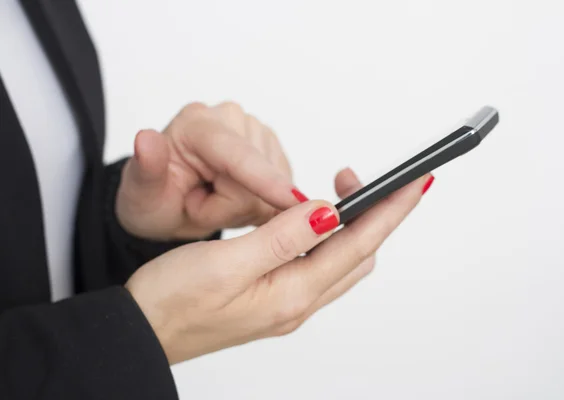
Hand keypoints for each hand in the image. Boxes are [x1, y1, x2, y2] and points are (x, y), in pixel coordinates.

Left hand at [116, 102, 305, 240]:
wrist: (166, 200)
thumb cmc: (152, 200)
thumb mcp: (140, 196)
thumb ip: (147, 170)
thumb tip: (145, 139)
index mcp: (195, 125)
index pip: (237, 156)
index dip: (266, 181)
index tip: (294, 202)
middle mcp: (229, 117)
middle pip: (262, 179)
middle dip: (235, 207)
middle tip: (202, 206)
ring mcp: (254, 129)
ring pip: (277, 185)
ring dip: (248, 205)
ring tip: (217, 201)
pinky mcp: (272, 145)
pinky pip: (284, 188)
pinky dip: (262, 201)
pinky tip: (235, 197)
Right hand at [125, 171, 432, 363]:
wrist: (142, 330)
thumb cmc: (173, 301)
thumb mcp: (228, 263)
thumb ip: (283, 237)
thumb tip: (328, 212)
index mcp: (292, 294)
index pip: (358, 244)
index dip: (390, 210)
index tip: (417, 182)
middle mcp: (296, 302)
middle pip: (356, 253)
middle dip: (374, 214)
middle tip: (364, 178)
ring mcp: (286, 302)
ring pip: (337, 260)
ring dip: (349, 225)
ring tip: (340, 191)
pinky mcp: (272, 296)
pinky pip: (314, 264)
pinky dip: (322, 237)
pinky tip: (308, 220)